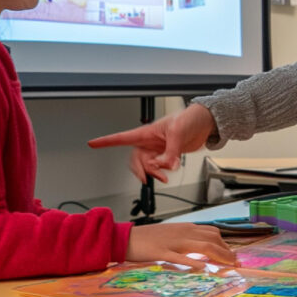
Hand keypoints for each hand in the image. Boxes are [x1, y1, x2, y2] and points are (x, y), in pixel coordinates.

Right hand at [88, 104, 216, 183]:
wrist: (204, 124)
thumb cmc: (189, 119)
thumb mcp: (178, 132)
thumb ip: (171, 150)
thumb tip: (167, 165)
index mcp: (147, 132)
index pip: (122, 137)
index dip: (106, 141)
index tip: (92, 143)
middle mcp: (149, 142)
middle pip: (135, 159)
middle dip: (139, 169)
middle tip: (146, 178)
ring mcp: (157, 149)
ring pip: (147, 166)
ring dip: (153, 173)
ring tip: (164, 176)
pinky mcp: (167, 155)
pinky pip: (158, 168)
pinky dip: (161, 172)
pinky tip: (168, 172)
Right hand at [125, 223, 235, 267]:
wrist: (129, 238)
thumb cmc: (150, 238)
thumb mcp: (173, 234)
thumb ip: (188, 239)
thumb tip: (204, 246)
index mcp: (186, 227)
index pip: (213, 232)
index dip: (225, 244)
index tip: (233, 256)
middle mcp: (183, 232)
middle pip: (212, 239)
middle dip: (227, 251)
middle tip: (236, 264)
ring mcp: (173, 241)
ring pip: (202, 246)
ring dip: (219, 256)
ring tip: (229, 266)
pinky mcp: (162, 252)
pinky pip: (180, 257)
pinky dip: (194, 262)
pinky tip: (203, 268)